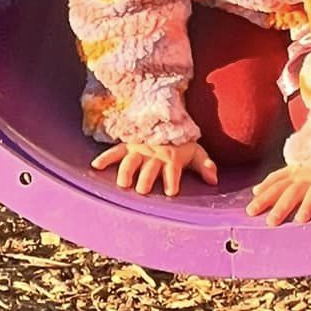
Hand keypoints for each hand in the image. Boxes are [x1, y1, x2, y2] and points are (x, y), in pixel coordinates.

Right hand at [91, 140, 218, 196]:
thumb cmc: (181, 142)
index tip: (172, 191)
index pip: (172, 170)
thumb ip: (205, 165)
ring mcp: (139, 149)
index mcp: (171, 157)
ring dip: (126, 172)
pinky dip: (105, 158)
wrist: (166, 119)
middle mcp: (154, 154)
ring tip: (123, 183)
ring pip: (131, 161)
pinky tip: (96, 166)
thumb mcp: (195, 151)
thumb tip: (214, 180)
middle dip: (146, 178)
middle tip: (142, 189)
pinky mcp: (127, 146)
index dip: (172, 179)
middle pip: (149, 168)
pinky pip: (115, 151)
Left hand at [246, 165, 310, 225]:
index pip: (277, 185)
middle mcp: (308, 174)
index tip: (250, 211)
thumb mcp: (297, 172)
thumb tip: (255, 191)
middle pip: (293, 190)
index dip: (265, 196)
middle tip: (271, 222)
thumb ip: (278, 181)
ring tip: (301, 219)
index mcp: (296, 174)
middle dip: (281, 205)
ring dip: (309, 203)